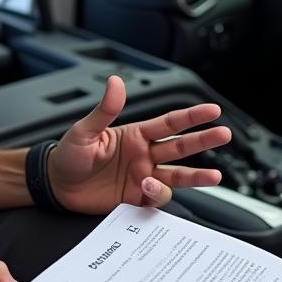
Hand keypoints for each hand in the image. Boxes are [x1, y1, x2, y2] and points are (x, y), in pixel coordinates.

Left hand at [47, 75, 231, 213]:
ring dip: (196, 177)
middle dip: (204, 141)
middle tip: (224, 135)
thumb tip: (115, 83)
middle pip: (181, 147)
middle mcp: (145, 155)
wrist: (56, 186)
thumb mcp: (84, 130)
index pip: (170, 123)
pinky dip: (159, 195)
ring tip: (214, 177)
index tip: (213, 110)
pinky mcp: (137, 199)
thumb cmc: (69, 155)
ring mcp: (143, 178)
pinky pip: (157, 198)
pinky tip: (149, 189)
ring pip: (177, 176)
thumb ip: (104, 110)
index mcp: (136, 135)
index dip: (192, 117)